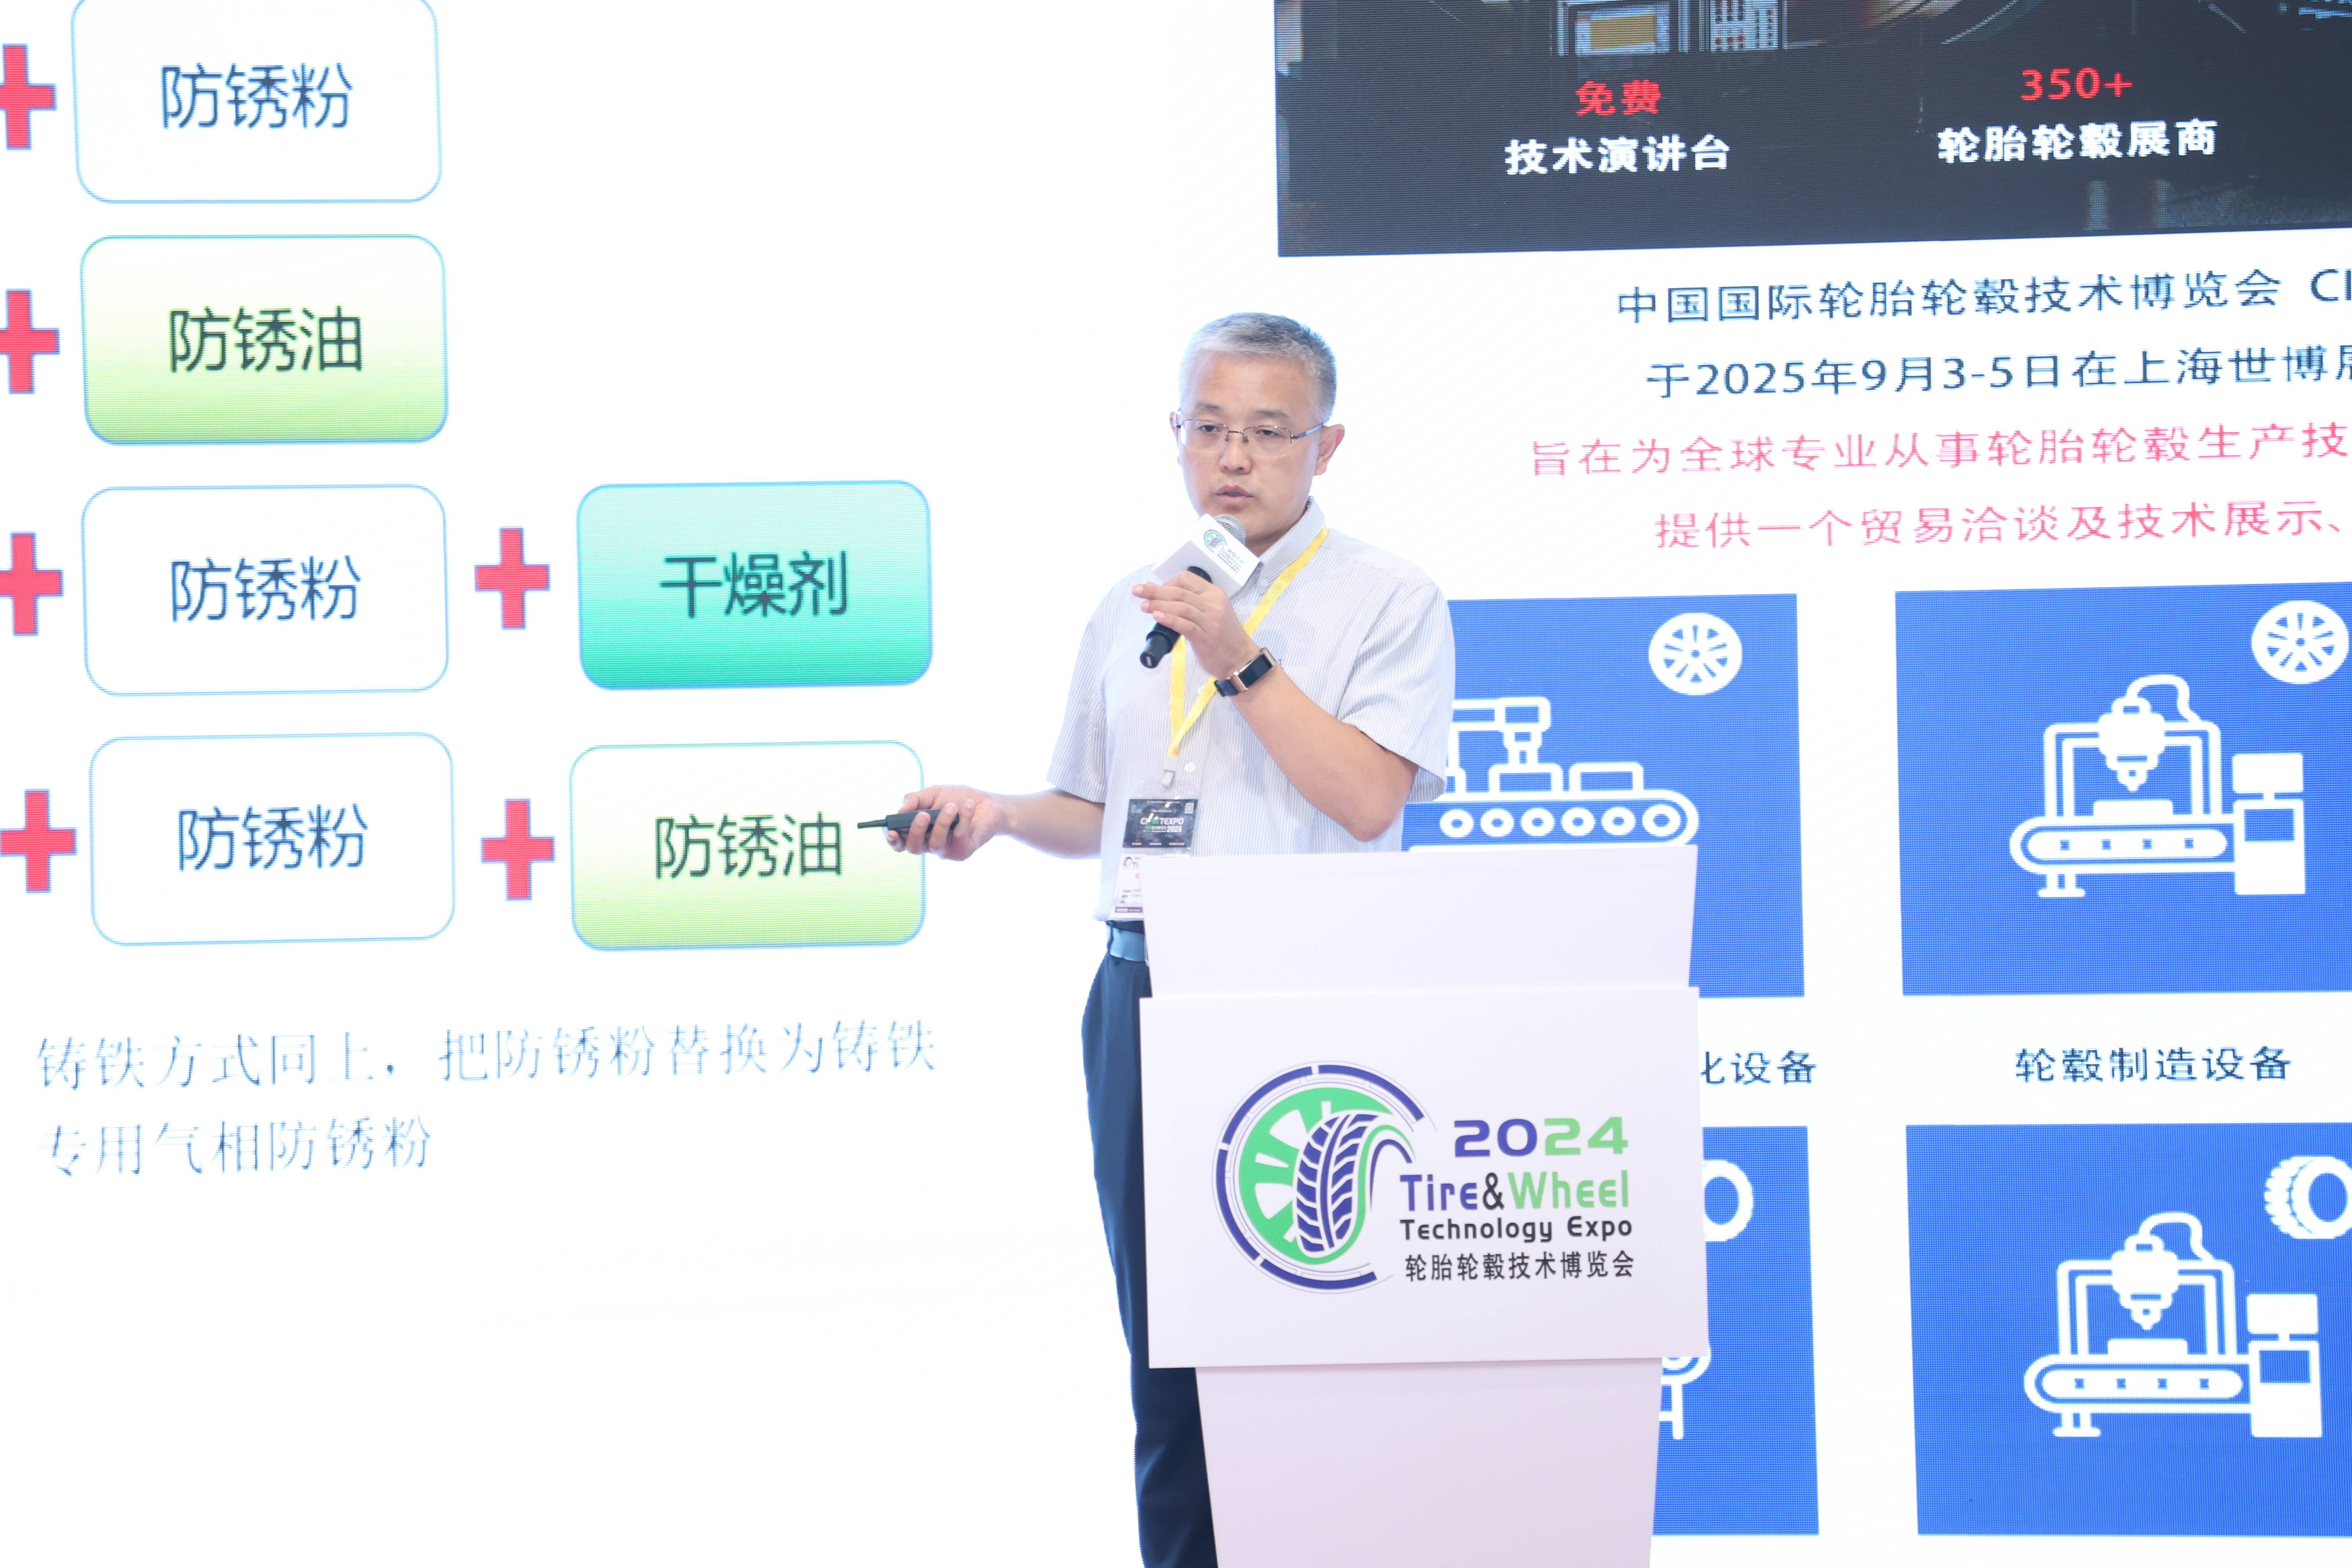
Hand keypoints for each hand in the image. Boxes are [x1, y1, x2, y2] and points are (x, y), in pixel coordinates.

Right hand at [887, 785, 1003, 860]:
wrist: (987, 803)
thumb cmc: (957, 799)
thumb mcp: (933, 793)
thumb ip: (915, 800)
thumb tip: (900, 810)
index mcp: (919, 832)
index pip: (900, 842)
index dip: (893, 840)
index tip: (891, 831)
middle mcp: (929, 844)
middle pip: (914, 848)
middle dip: (916, 831)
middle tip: (924, 815)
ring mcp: (946, 850)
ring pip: (935, 844)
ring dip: (942, 823)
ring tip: (952, 806)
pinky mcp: (963, 851)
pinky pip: (959, 838)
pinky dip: (964, 819)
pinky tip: (969, 806)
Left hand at [1132, 573, 1254, 680]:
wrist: (1240, 659)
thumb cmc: (1223, 636)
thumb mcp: (1211, 613)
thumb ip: (1190, 603)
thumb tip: (1159, 592)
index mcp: (1214, 594)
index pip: (1187, 578)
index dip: (1167, 582)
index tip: (1156, 590)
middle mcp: (1213, 604)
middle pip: (1179, 592)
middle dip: (1155, 590)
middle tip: (1136, 590)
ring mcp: (1210, 621)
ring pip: (1181, 606)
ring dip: (1158, 604)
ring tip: (1143, 606)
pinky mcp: (1205, 637)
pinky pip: (1185, 624)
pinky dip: (1169, 619)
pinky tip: (1157, 616)